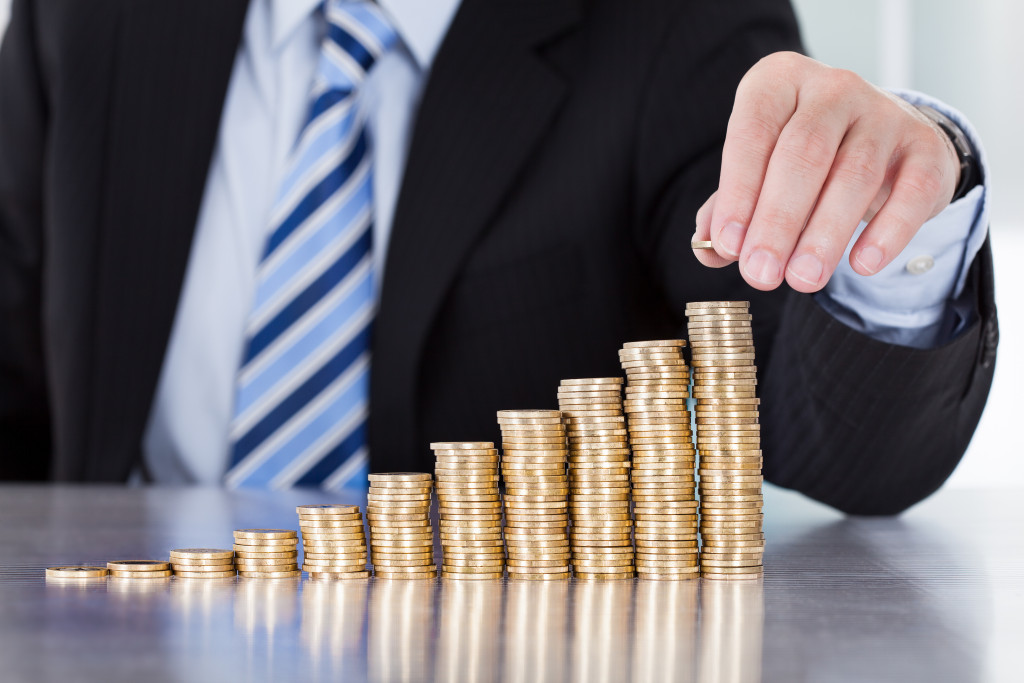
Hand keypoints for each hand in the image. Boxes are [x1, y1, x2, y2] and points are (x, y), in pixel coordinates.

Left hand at [693, 52, 960, 292]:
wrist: (882, 144)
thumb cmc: (803, 163)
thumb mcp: (758, 173)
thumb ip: (728, 209)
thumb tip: (708, 249)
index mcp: (779, 83)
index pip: (753, 132)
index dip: (738, 193)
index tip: (729, 246)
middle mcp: (832, 89)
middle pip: (802, 155)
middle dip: (778, 221)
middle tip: (761, 274)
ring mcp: (884, 113)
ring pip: (854, 174)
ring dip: (825, 234)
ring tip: (803, 280)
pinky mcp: (925, 145)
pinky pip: (911, 190)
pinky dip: (887, 231)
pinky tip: (862, 265)